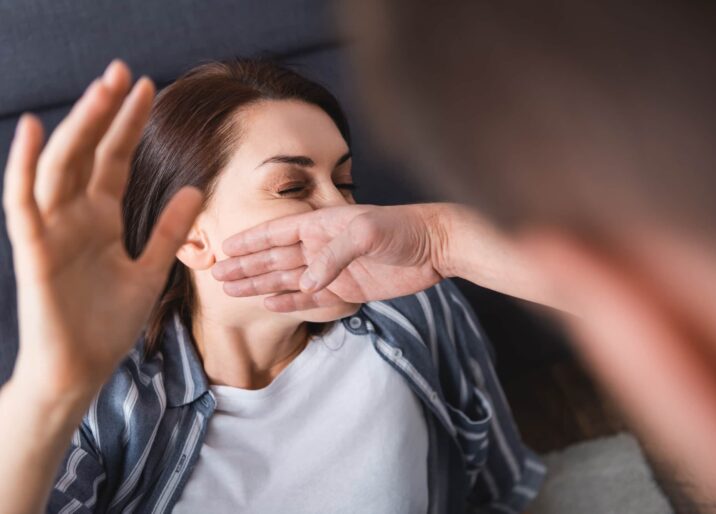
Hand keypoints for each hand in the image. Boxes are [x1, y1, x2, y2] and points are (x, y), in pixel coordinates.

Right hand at [5, 61, 201, 408]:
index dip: (129, 125)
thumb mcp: (150, 271)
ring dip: (78, 126)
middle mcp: (75, 218)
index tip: (149, 88)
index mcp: (102, 220)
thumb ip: (171, 231)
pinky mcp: (35, 252)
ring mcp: (53, 231)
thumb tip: (196, 189)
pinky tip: (35, 129)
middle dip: (105, 112)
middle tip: (124, 70)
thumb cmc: (110, 323)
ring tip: (101, 88)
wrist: (82, 369)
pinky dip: (24, 166)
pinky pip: (23, 203)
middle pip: (88, 153)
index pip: (115, 160)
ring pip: (60, 167)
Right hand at [211, 203, 451, 310]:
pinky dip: (290, 301)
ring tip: (233, 291)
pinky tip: (269, 303)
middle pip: (275, 257)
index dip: (250, 241)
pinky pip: (312, 298)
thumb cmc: (401, 229)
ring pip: (288, 278)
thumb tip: (306, 283)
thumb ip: (333, 255)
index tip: (224, 248)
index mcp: (321, 225)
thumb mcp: (366, 232)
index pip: (277, 233)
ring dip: (261, 283)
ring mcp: (333, 269)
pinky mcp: (348, 290)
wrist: (436, 248)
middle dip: (247, 266)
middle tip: (218, 276)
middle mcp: (322, 246)